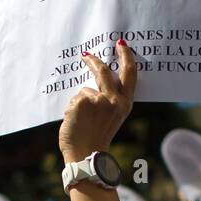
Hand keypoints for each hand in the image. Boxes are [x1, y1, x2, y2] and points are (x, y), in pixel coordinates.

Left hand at [59, 41, 136, 163]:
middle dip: (94, 61)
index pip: (129, 74)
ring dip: (79, 102)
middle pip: (104, 72)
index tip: (120, 45)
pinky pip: (73, 99)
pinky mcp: (81, 101)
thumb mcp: (110, 117)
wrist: (84, 155)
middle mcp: (114, 100)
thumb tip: (94, 81)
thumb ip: (108, 100)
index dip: (126, 57)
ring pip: (84, 90)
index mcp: (124, 104)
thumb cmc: (96, 138)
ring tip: (81, 121)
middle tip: (86, 55)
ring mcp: (97, 100)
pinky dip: (71, 109)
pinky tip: (74, 122)